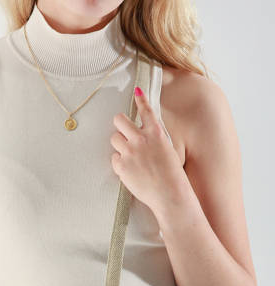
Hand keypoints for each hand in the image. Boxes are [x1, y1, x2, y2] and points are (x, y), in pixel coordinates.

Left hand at [110, 86, 186, 211]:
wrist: (169, 194)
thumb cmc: (172, 175)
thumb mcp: (168, 150)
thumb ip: (154, 140)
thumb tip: (143, 135)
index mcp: (156, 133)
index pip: (146, 110)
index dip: (140, 99)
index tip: (136, 91)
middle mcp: (141, 139)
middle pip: (119, 120)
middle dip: (119, 123)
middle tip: (123, 130)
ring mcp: (129, 152)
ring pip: (114, 138)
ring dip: (119, 144)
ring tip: (129, 154)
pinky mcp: (121, 166)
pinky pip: (114, 159)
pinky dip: (120, 163)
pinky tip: (130, 170)